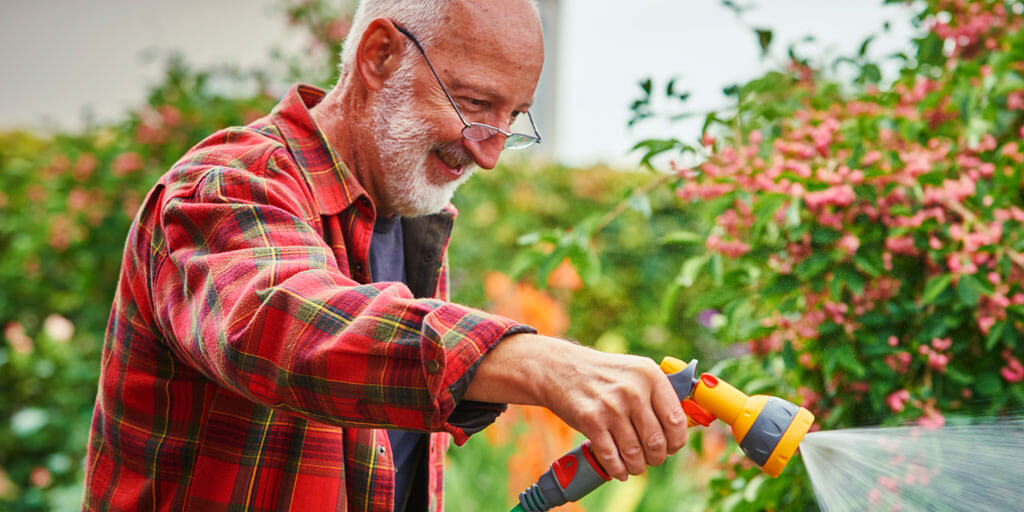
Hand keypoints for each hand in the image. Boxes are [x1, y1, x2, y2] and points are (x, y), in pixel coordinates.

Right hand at [465, 334, 687, 480]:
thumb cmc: (604, 374)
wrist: (560, 369)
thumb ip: (658, 394)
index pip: (676, 420)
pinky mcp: (591, 421)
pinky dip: (618, 469)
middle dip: (657, 457)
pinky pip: (612, 457)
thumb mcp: (635, 371)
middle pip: (657, 441)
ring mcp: (611, 407)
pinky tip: (620, 470)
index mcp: (649, 375)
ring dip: (638, 467)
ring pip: (635, 453)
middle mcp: (633, 390)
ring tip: (636, 466)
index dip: (676, 441)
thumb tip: (681, 426)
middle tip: (652, 459)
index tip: (672, 447)